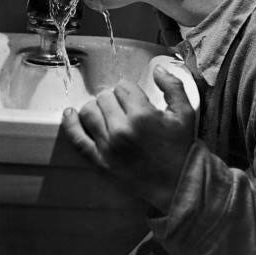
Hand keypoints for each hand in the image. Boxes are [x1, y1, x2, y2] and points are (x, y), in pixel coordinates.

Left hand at [61, 65, 195, 213]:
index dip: (130, 90)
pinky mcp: (99, 161)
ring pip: (89, 111)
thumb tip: (158, 69)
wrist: (178, 185)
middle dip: (115, 99)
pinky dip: (71, 123)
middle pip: (105, 97)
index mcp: (142, 115)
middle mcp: (122, 129)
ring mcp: (108, 146)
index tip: (135, 99)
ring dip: (96, 108)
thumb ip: (173, 86)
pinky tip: (70, 114)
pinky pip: (77, 138)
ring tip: (107, 114)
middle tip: (124, 109)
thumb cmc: (180, 148)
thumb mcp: (185, 113)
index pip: (123, 86)